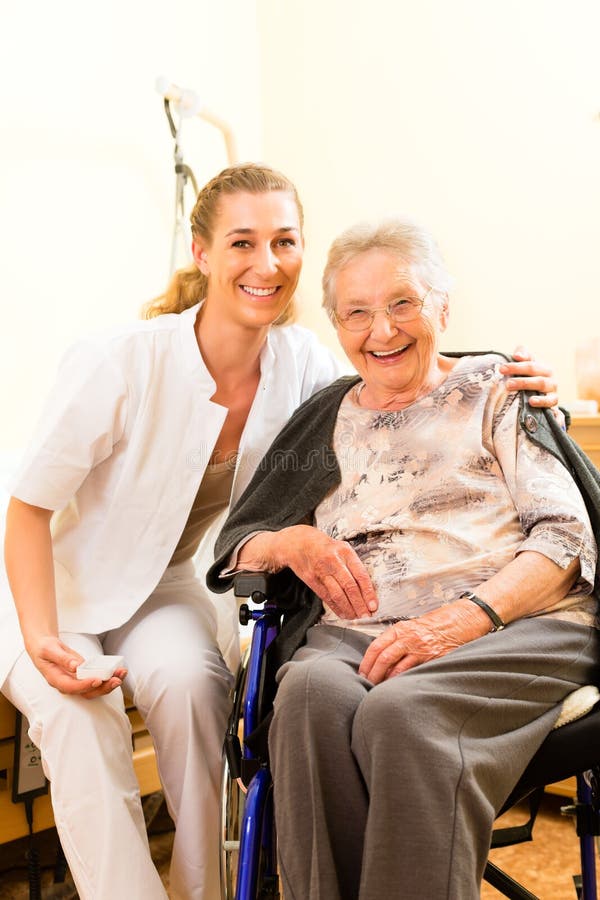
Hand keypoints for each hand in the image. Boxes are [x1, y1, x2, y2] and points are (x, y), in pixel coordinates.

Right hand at [28, 635, 126, 699]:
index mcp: (56, 680)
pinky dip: (109, 676)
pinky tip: (119, 670)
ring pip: (95, 688)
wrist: (45, 648)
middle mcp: (68, 684)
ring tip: (122, 674)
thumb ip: (62, 658)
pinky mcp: (84, 676)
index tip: (97, 680)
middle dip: (103, 687)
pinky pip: (98, 678)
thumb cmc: (45, 649)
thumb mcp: (49, 650)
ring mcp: (77, 681)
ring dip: (109, 683)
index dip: (85, 685)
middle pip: (87, 692)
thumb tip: (76, 666)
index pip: (71, 687)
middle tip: (116, 680)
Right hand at [240, 525, 377, 618]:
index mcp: (345, 551)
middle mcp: (333, 561)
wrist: (298, 542)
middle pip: (349, 586)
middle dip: (359, 604)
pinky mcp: (312, 580)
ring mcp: (321, 571)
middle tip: (366, 616)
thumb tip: (369, 589)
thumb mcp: (342, 548)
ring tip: (356, 617)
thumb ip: (354, 565)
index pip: (360, 575)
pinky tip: (344, 614)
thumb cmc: (325, 547)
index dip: (368, 593)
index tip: (373, 606)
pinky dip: (336, 608)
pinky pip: (326, 597)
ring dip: (348, 609)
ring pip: (337, 594)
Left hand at [358, 600, 487, 683]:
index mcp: (400, 629)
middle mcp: (408, 638)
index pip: (376, 646)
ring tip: (378, 689)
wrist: (459, 621)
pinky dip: (402, 680)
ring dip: (385, 680)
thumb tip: (379, 658)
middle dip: (372, 673)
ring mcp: (421, 649)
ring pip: (396, 668)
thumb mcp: (411, 626)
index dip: (366, 661)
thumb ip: (396, 639)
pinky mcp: (432, 659)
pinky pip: (413, 672)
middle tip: (366, 684)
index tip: (361, 672)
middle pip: (383, 658)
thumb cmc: (434, 625)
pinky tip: (397, 687)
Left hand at [501, 346, 559, 412]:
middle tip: (502, 370)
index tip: (512, 357)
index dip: (521, 356)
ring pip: (541, 383)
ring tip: (509, 385)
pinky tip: (531, 401)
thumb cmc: (530, 384)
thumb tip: (517, 355)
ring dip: (525, 383)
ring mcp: (552, 387)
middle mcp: (548, 374)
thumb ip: (522, 359)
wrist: (544, 401)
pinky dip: (541, 401)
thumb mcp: (524, 371)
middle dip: (517, 369)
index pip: (530, 358)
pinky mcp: (553, 400)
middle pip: (533, 369)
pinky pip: (549, 400)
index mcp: (541, 365)